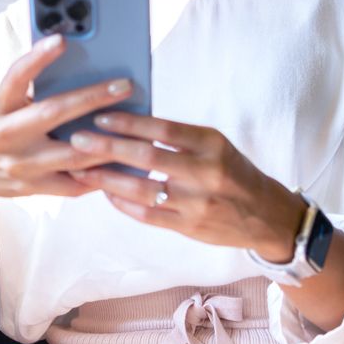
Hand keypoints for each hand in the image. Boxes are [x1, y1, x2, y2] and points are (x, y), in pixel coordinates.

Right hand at [0, 35, 132, 204]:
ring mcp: (20, 165)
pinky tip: (121, 161)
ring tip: (134, 126)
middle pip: (53, 113)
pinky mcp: (32, 188)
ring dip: (107, 140)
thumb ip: (28, 86)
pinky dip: (99, 173)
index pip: (16, 76)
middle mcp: (6, 134)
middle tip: (124, 85)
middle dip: (93, 98)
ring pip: (73, 154)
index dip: (38, 57)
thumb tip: (73, 63)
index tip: (62, 39)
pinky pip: (74, 184)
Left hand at [68, 113, 302, 254]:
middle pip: (147, 157)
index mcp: (212, 144)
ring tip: (81, 169)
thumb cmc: (234, 172)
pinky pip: (148, 215)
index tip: (100, 116)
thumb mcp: (216, 145)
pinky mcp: (189, 228)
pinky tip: (105, 192)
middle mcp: (206, 172)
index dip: (129, 122)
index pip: (162, 128)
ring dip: (106, 178)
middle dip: (107, 147)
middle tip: (77, 140)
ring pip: (142, 189)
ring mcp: (196, 203)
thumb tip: (130, 124)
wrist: (266, 216)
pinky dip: (123, 203)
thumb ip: (179, 137)